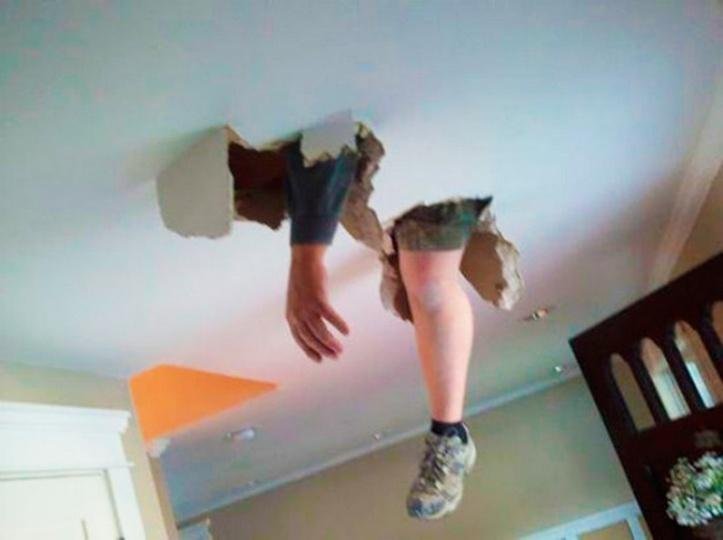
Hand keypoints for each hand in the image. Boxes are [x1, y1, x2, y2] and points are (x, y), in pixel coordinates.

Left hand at [286, 245, 349, 360]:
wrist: (304, 263)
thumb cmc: (304, 282)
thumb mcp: (298, 301)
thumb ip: (303, 315)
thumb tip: (313, 328)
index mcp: (292, 317)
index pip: (300, 340)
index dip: (310, 351)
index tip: (320, 360)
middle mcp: (297, 315)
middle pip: (311, 338)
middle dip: (323, 349)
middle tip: (335, 356)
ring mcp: (307, 307)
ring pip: (320, 331)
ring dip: (331, 342)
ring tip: (341, 348)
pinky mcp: (318, 299)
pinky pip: (330, 317)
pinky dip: (339, 325)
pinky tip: (346, 331)